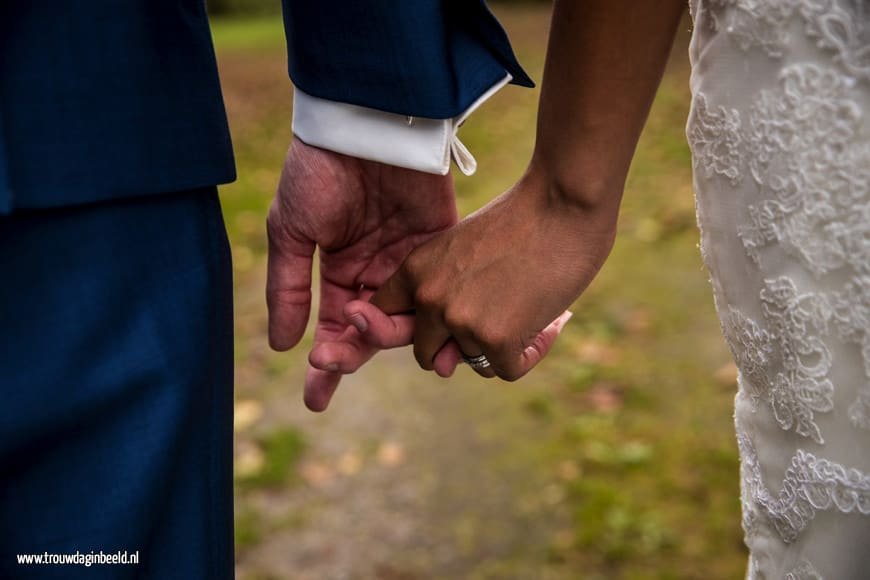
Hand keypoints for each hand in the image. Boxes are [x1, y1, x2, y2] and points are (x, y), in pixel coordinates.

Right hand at [266, 139, 456, 410]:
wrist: (364, 124)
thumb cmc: (320, 172)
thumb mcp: (291, 230)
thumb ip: (290, 288)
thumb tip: (283, 346)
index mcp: (339, 268)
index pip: (335, 326)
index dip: (327, 362)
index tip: (316, 399)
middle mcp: (376, 271)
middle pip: (370, 330)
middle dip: (350, 355)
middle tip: (332, 369)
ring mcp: (410, 261)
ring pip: (406, 318)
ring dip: (385, 339)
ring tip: (361, 341)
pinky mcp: (441, 245)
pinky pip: (439, 291)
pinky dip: (433, 316)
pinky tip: (427, 339)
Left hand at [360, 169, 618, 380]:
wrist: (564, 201)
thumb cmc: (522, 220)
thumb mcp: (462, 250)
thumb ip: (444, 298)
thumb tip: (443, 368)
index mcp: (414, 270)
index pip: (383, 319)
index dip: (411, 331)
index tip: (438, 331)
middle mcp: (428, 297)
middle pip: (427, 355)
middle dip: (458, 348)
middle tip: (496, 319)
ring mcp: (459, 320)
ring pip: (474, 363)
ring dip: (502, 347)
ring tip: (530, 308)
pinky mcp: (495, 338)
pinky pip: (507, 370)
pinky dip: (531, 353)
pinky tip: (549, 322)